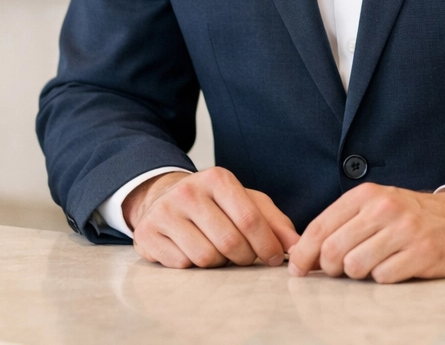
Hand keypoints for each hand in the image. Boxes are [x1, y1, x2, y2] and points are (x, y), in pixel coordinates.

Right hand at [123, 167, 299, 268]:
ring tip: (219, 252)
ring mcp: (164, 212)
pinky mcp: (147, 234)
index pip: (249, 219)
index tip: (274, 258)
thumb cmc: (213, 204)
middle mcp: (188, 191)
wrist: (164, 198)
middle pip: (229, 242)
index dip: (267, 245)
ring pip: (206, 257)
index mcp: (217, 178)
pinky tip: (193, 251)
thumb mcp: (246, 202)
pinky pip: (182, 264)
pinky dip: (194, 266)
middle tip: (245, 258)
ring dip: (219, 263)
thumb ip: (274, 221)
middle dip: (245, 257)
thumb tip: (297, 246)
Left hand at [286, 184, 444, 282]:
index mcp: (367, 195)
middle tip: (340, 271)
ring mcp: (405, 230)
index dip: (303, 254)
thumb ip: (340, 225)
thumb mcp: (374, 207)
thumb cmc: (407, 217)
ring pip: (356, 267)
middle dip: (330, 269)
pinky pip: (384, 277)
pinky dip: (384, 278)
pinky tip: (395, 267)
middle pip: (333, 251)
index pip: (320, 227)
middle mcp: (385, 208)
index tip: (299, 269)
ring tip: (371, 266)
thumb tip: (300, 254)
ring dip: (358, 274)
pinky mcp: (423, 252)